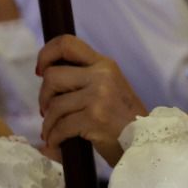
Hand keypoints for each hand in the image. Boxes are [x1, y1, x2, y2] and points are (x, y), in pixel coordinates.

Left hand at [37, 35, 146, 166]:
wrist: (147, 144)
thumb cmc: (124, 120)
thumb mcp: (110, 88)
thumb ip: (85, 78)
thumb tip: (47, 75)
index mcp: (104, 64)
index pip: (67, 43)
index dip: (46, 54)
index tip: (40, 71)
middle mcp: (102, 75)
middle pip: (52, 76)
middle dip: (44, 97)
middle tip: (48, 111)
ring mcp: (99, 96)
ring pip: (54, 104)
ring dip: (48, 123)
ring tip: (52, 132)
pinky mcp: (95, 117)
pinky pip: (61, 126)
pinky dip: (54, 137)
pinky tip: (57, 143)